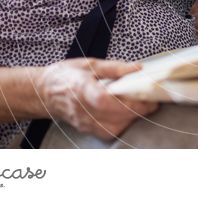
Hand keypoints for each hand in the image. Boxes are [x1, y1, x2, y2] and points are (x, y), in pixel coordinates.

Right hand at [36, 58, 159, 139]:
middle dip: (139, 110)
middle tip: (153, 100)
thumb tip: (138, 68)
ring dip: (132, 119)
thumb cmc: (66, 75)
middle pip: (115, 116)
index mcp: (83, 89)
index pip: (107, 100)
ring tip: (142, 106)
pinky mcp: (86, 130)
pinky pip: (109, 133)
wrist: (44, 92)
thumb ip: (115, 67)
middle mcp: (83, 109)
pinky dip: (122, 125)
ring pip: (114, 128)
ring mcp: (84, 122)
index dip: (129, 101)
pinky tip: (128, 115)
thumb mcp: (90, 64)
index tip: (147, 96)